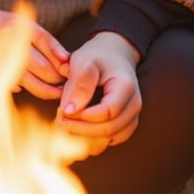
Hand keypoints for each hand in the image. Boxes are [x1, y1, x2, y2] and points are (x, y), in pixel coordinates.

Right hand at [0, 0, 70, 99]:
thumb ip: (42, 42)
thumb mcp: (20, 25)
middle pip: (42, 66)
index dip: (61, 59)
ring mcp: (0, 55)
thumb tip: (65, 61)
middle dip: (57, 79)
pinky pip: (12, 84)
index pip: (48, 43)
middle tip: (68, 88)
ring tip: (55, 95)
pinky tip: (30, 89)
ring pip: (30, 80)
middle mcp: (12, 39)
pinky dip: (23, 88)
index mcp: (22, 26)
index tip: (71, 71)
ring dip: (45, 90)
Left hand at [57, 32, 141, 153]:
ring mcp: (133, 115)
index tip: (62, 110)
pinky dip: (95, 138)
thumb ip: (78, 85)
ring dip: (87, 136)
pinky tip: (78, 128)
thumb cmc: (96, 55)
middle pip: (109, 128)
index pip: (107, 112)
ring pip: (111, 137)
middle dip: (81, 128)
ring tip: (67, 122)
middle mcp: (134, 104)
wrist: (114, 54)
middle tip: (59, 119)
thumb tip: (68, 112)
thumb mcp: (84, 61)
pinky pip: (113, 139)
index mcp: (126, 87)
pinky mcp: (127, 123)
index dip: (83, 116)